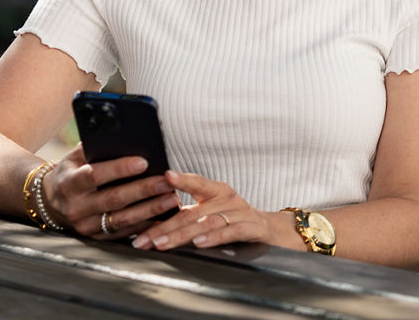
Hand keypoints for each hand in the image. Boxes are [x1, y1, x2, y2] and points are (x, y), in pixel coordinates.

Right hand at [43, 144, 180, 239]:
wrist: (51, 201)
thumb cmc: (71, 171)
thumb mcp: (75, 157)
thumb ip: (96, 147)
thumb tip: (125, 136)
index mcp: (69, 182)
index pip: (95, 175)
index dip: (119, 169)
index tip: (143, 161)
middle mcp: (76, 207)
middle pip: (114, 198)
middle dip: (143, 190)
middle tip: (167, 181)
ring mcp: (86, 225)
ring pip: (122, 219)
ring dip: (150, 210)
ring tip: (172, 199)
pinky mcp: (96, 238)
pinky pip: (124, 233)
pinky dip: (145, 226)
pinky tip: (163, 218)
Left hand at [130, 170, 278, 250]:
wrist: (274, 232)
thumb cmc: (236, 221)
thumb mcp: (214, 212)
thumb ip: (189, 214)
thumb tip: (152, 221)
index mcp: (216, 191)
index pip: (197, 182)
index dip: (181, 179)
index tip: (164, 176)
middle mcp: (228, 199)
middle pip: (192, 212)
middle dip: (164, 227)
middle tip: (144, 239)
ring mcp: (241, 213)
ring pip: (207, 223)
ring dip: (181, 235)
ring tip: (162, 243)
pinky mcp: (253, 229)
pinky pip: (230, 233)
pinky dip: (213, 238)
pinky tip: (198, 243)